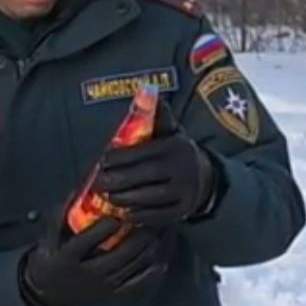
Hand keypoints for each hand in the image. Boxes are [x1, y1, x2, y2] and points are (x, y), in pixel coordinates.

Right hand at [22, 211, 170, 305]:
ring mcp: (102, 286)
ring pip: (132, 267)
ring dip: (150, 247)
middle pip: (119, 254)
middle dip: (139, 235)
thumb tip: (81, 187)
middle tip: (151, 216)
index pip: (86, 242)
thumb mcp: (49, 234)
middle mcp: (87, 275)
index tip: (116, 215)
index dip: (103, 229)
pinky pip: (138, 284)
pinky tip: (162, 257)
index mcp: (67, 258)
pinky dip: (152, 271)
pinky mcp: (112, 294)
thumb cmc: (51, 257)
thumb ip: (63, 212)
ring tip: (161, 230)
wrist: (48, 291)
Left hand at [92, 102, 213, 228]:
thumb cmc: (178, 153)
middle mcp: (181, 169)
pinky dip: (137, 216)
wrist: (207, 179)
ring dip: (124, 199)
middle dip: (117, 180)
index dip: (120, 157)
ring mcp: (183, 192)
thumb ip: (157, 115)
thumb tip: (147, 89)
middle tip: (98, 182)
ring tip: (107, 198)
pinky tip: (123, 213)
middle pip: (144, 176)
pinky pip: (157, 216)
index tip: (102, 160)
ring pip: (149, 198)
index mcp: (174, 147)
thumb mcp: (172, 132)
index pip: (142, 152)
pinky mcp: (182, 211)